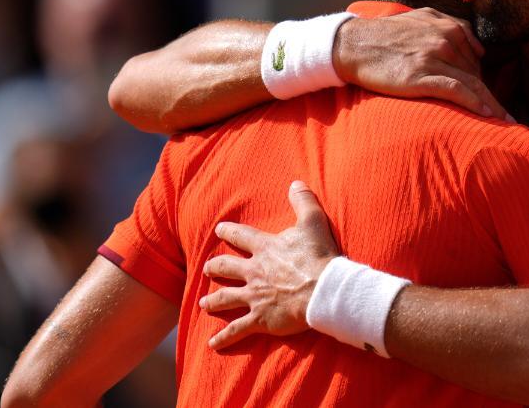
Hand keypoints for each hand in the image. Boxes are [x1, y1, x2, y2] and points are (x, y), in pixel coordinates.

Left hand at [200, 181, 339, 349]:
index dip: (229, 231)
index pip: (241, 236)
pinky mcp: (260, 319)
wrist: (323, 290)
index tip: (220, 229)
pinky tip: (213, 344)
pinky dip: (224, 338)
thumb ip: (303, 201)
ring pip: (226, 297)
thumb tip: (296, 183)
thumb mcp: (313, 222)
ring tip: (204, 304)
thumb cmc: (319, 257)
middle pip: (227, 267)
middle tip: (208, 268)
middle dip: (216, 267)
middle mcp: (254, 271)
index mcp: (265, 248)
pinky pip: (237, 329)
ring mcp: (254, 296)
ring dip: (214, 301)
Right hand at [332, 9, 509, 119]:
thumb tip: (478, 47)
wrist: (354, 44)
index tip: (497, 100)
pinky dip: (476, 103)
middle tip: (507, 119)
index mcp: (449, 27)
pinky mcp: (421, 76)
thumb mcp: (421, 17)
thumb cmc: (386, 33)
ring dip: (492, 105)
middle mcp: (446, 41)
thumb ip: (451, 25)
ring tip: (507, 124)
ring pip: (473, 83)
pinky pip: (457, 91)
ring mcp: (434, 58)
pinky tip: (488, 116)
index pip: (477, 59)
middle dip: (491, 96)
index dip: (486, 82)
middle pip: (478, 73)